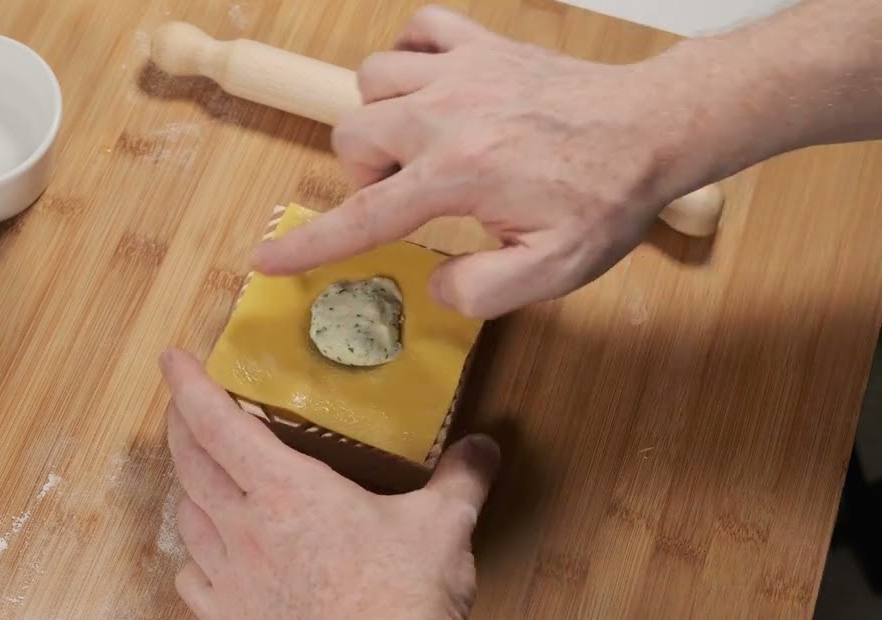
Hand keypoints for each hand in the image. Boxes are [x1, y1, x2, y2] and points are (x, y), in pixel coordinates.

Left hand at [159, 349, 539, 619]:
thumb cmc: (409, 600)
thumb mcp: (444, 524)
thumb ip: (461, 477)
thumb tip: (485, 445)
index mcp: (286, 490)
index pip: (218, 423)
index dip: (190, 386)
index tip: (172, 359)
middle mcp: (245, 529)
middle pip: (191, 463)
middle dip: (182, 426)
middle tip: (185, 407)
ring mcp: (233, 580)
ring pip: (187, 517)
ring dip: (189, 486)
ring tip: (203, 473)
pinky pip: (193, 580)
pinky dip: (195, 556)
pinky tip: (209, 555)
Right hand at [253, 5, 704, 318]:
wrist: (651, 128)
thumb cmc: (604, 199)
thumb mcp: (553, 271)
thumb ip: (482, 290)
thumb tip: (432, 285)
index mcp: (457, 175)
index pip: (364, 216)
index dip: (310, 245)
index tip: (267, 258)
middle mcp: (446, 114)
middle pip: (352, 135)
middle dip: (362, 174)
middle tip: (403, 195)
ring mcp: (462, 70)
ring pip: (372, 77)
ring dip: (378, 115)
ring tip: (413, 143)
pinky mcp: (482, 44)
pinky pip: (418, 28)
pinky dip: (410, 55)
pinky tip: (429, 87)